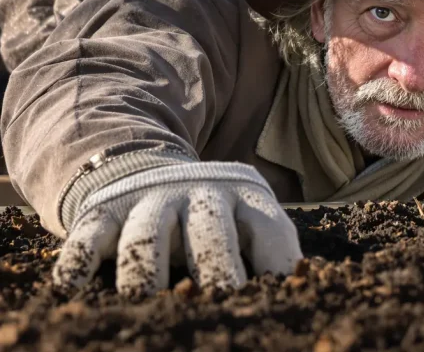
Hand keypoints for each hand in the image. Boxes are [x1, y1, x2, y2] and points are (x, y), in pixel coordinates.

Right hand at [53, 162, 302, 294]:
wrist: (151, 170)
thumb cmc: (215, 216)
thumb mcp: (247, 222)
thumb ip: (267, 253)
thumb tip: (296, 301)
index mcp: (245, 198)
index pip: (270, 229)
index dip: (278, 264)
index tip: (280, 299)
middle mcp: (199, 193)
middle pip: (210, 232)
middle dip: (216, 271)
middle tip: (219, 306)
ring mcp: (150, 198)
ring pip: (146, 237)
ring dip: (145, 276)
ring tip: (146, 308)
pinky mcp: (105, 209)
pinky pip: (89, 236)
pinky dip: (77, 262)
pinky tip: (71, 289)